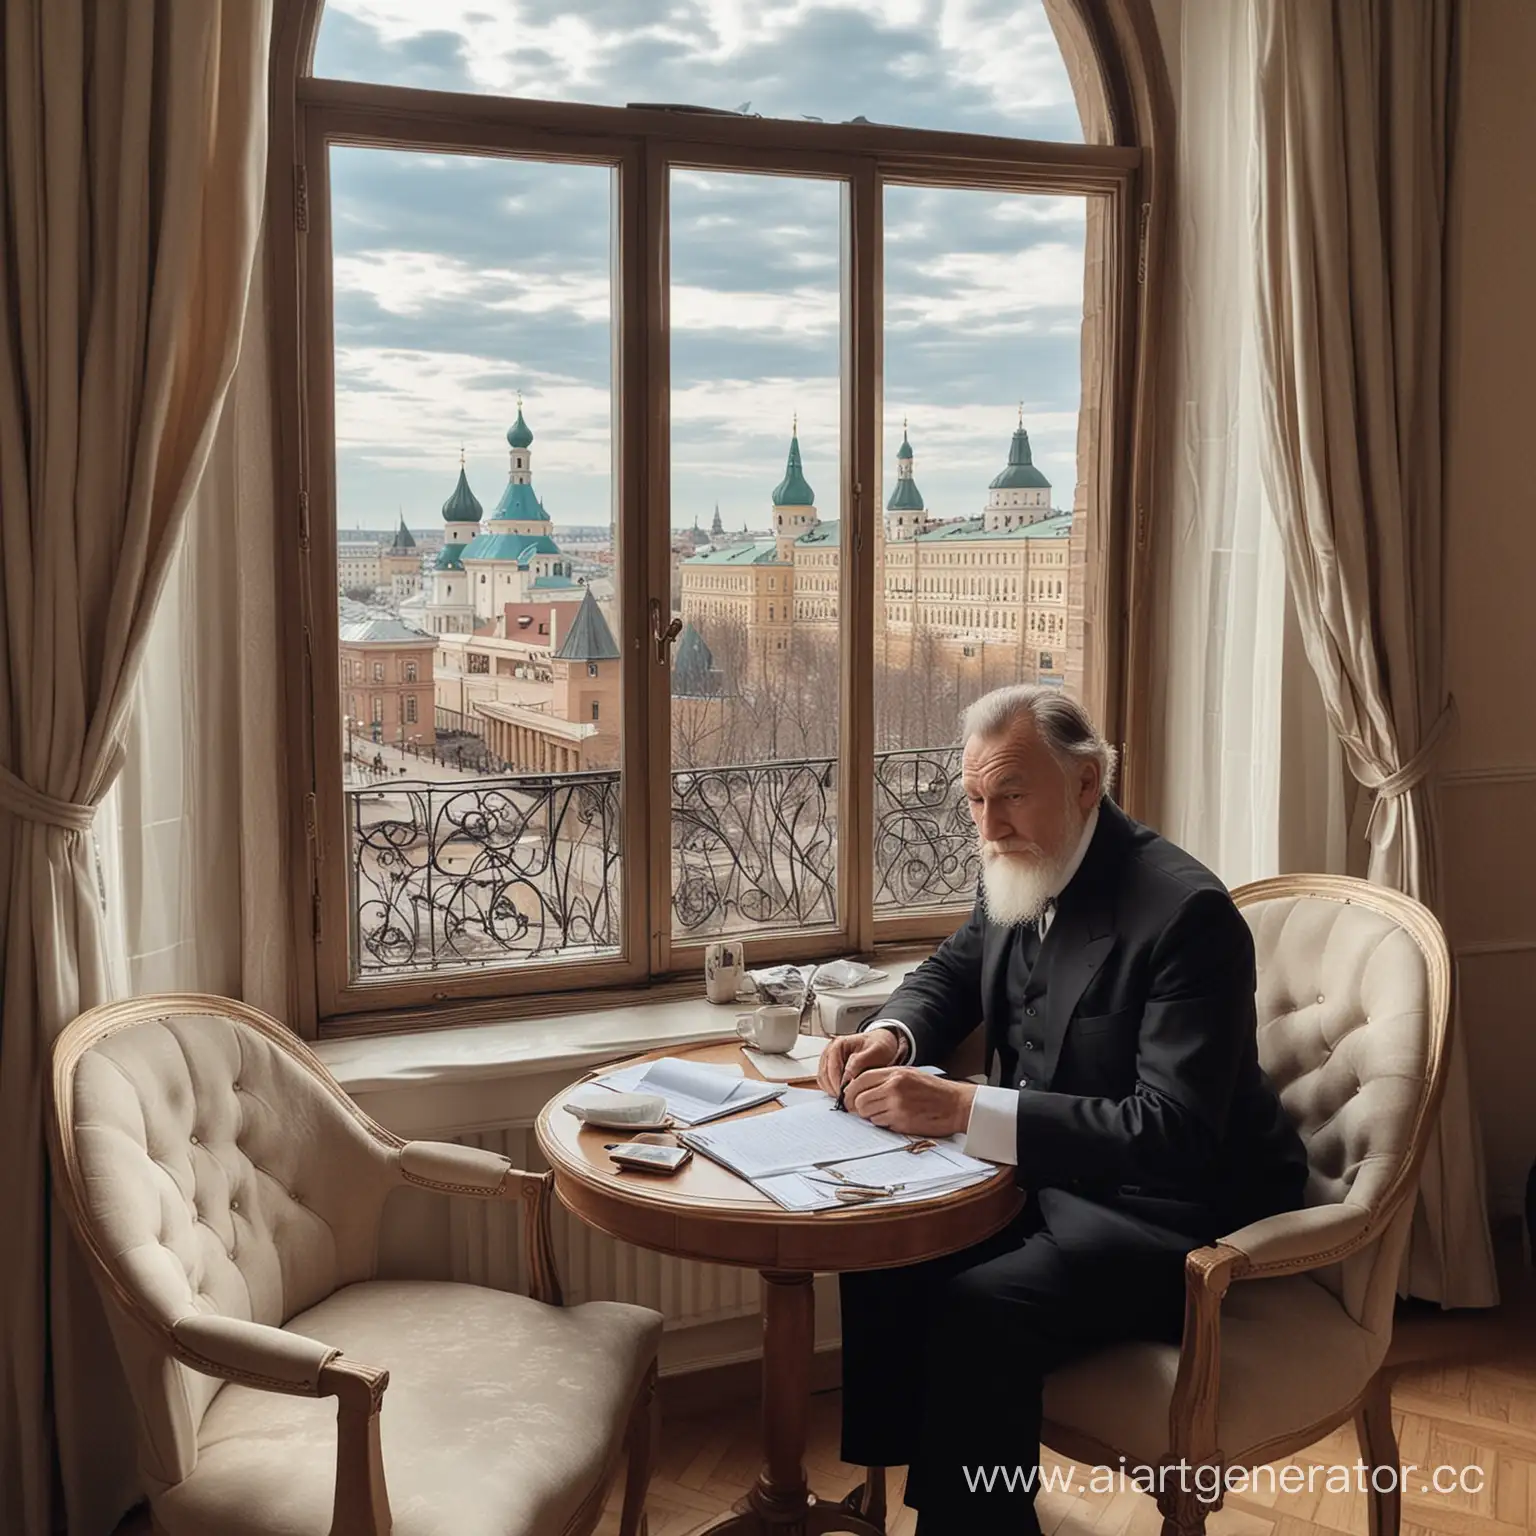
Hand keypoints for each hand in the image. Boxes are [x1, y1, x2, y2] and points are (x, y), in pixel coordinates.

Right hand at [817, 1028, 900, 1097]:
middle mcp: (829, 1051)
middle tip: (846, 1101)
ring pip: (822, 1079)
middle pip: (824, 1075)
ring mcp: (828, 1059)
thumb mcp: (874, 1052)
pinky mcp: (829, 1068)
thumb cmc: (879, 1046)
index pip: (831, 1068)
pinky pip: (825, 1081)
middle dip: (834, 1089)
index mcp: (838, 1044)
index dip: (838, 1084)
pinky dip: (831, 1089)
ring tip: (845, 1098)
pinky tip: (843, 1093)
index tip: (846, 1096)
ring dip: (831, 1090)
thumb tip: (845, 1079)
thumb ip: (858, 1063)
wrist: (882, 1043)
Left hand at [844, 1068, 976, 1137]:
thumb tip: (860, 1088)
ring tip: (884, 1113)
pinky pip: (881, 1124)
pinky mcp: (902, 1122)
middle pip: (859, 1100)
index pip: (860, 1080)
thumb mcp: (909, 1074)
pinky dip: (883, 1123)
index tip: (849, 1097)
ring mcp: (898, 1106)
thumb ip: (886, 1078)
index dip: (850, 1090)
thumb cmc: (934, 1090)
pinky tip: (895, 1118)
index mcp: (895, 1073)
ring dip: (871, 1116)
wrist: (956, 1104)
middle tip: (861, 1110)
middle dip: (857, 1107)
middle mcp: (894, 1088)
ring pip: (868, 1114)